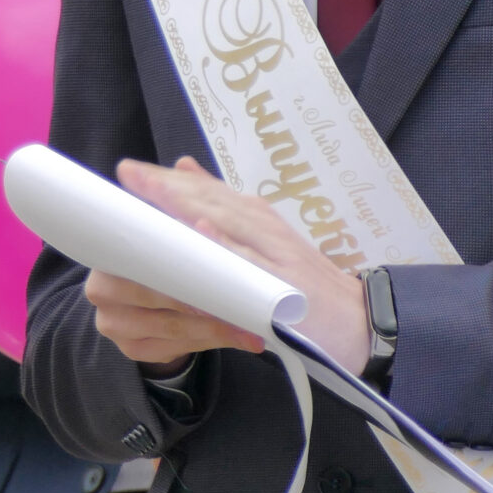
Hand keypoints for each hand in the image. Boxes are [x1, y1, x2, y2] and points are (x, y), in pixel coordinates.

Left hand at [81, 156, 368, 372]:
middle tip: (128, 174)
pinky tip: (200, 233)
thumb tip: (184, 166)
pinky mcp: (288, 286)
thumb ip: (224, 207)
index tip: (130, 170)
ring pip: (229, 224)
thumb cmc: (304, 286)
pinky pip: (252, 263)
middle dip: (169, 188)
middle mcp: (268, 229)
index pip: (208, 192)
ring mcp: (278, 256)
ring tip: (152, 191)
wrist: (363, 325)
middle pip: (213, 201)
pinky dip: (227, 247)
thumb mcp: (264, 241)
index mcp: (259, 219)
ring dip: (190, 206)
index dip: (169, 180)